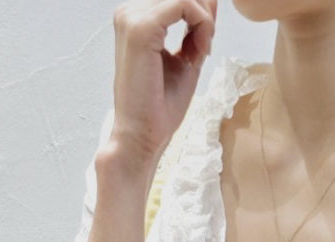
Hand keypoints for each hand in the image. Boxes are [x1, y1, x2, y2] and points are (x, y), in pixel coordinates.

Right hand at [106, 0, 216, 169]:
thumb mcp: (187, 57)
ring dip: (204, 21)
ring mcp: (132, 18)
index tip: (203, 46)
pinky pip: (184, 4)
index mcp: (136, 19)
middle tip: (205, 47)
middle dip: (203, 15)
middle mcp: (129, 13)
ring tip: (202, 51)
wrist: (143, 136)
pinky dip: (202, 24)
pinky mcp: (141, 28)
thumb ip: (196, 27)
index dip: (200, 14)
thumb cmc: (160, 106)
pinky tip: (201, 51)